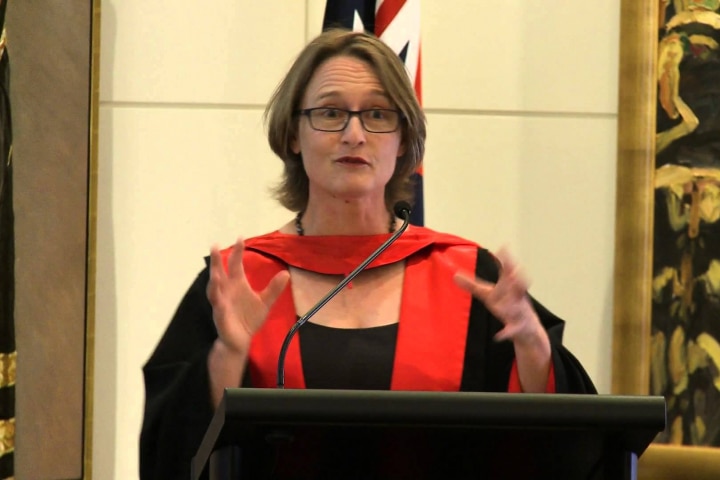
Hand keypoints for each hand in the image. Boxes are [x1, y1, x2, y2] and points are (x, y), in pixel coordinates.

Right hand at [207, 237, 289, 352]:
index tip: (240, 238)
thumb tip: (286, 273)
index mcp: (237, 284)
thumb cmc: (249, 318)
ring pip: (214, 290)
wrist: (241, 340)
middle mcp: (226, 290)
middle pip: (219, 273)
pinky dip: (218, 304)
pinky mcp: (221, 316)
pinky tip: (219, 299)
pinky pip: (219, 309)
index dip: (237, 252)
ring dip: (214, 282)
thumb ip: (274, 288)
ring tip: (215, 275)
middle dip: (217, 261)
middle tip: (215, 246)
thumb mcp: (265, 302)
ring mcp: (221, 303)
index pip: (235, 264)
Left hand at [453, 248, 544, 344]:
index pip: (508, 271)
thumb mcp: (489, 295)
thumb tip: (454, 275)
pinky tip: (498, 336)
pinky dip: (506, 333)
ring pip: (515, 308)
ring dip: (510, 307)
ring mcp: (520, 313)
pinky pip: (512, 330)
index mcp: (510, 288)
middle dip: (517, 278)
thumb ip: (473, 286)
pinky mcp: (518, 328)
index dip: (507, 259)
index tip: (504, 247)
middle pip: (518, 286)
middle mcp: (517, 297)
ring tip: (502, 307)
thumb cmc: (508, 305)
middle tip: (513, 271)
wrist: (528, 330)